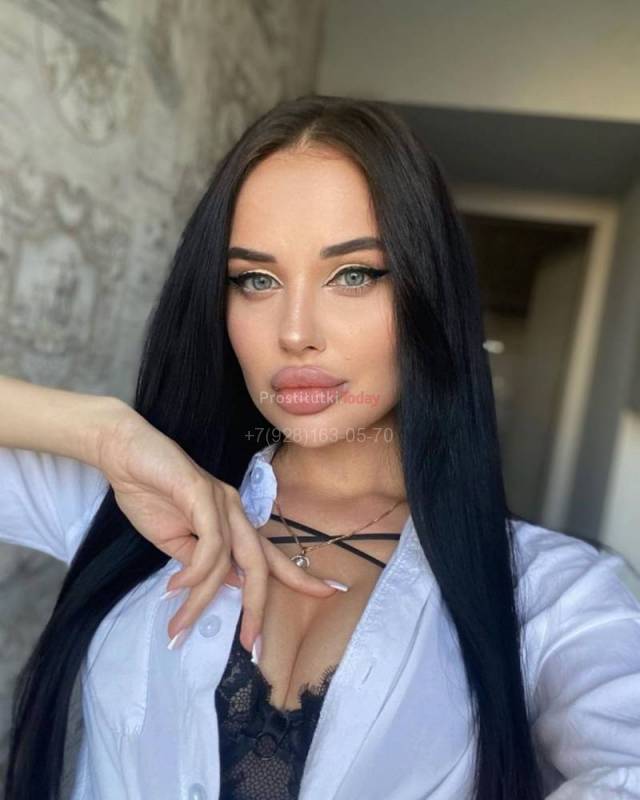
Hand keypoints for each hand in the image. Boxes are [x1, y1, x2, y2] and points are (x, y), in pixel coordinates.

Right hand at [96, 408, 339, 650]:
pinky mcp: (203, 493)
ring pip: (228, 561)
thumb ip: (201, 563)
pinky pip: (211, 542)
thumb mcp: (175, 542)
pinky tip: (176, 585)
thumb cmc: (149, 493)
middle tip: (251, 643)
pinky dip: (196, 570)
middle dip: (260, 607)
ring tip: (178, 624)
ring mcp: (222, 501)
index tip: (329, 594)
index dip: (299, 576)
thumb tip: (226, 587)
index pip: (270, 555)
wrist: (124, 452)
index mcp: (233, 522)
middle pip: (260, 564)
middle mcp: (236, 511)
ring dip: (201, 599)